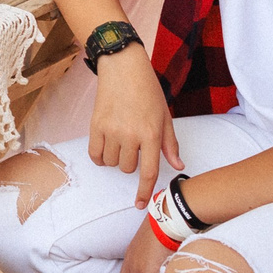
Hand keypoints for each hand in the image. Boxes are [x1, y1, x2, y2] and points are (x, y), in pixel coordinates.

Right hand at [88, 47, 178, 206]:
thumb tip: (178, 165)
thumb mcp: (164, 116)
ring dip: (116, 159)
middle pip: (128, 168)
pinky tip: (106, 148)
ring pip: (111, 163)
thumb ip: (170, 143)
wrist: (122, 66)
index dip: (144, 191)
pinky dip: (100, 156)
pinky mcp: (95, 125)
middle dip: (131, 163)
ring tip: (120, 142)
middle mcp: (131, 134)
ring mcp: (111, 130)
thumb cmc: (147, 90)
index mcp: (152, 134)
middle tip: (133, 146)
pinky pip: (95, 154)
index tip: (140, 205)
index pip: (149, 171)